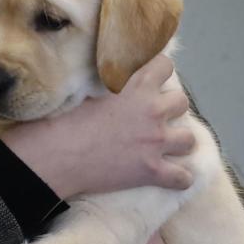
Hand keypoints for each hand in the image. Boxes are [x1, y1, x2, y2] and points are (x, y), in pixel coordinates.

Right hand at [4, 54, 195, 199]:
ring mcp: (155, 142)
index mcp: (135, 85)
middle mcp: (151, 111)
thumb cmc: (60, 119)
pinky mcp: (152, 171)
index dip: (157, 72)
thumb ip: (107, 79)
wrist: (54, 156)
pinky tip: (169, 177)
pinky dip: (178, 178)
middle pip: (181, 102)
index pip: (164, 65)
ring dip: (178, 141)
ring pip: (189, 138)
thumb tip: (110, 73)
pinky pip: (182, 177)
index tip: (148, 81)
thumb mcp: (85, 86)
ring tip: (162, 145)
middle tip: (152, 116)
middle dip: (170, 108)